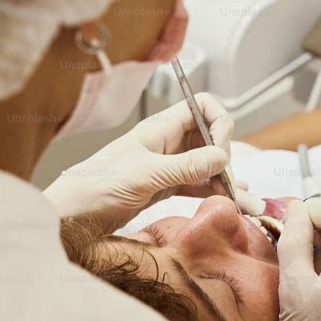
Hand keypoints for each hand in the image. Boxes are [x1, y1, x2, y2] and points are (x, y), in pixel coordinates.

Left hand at [45, 93, 236, 233]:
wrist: (72, 214)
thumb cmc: (97, 185)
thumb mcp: (144, 174)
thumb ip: (184, 166)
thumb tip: (222, 157)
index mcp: (161, 127)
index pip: (201, 106)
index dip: (218, 122)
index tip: (222, 149)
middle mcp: (169, 142)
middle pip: (211, 138)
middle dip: (228, 158)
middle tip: (232, 184)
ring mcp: (169, 165)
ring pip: (208, 165)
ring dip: (228, 181)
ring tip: (247, 203)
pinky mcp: (167, 187)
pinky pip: (199, 184)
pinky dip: (215, 193)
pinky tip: (231, 202)